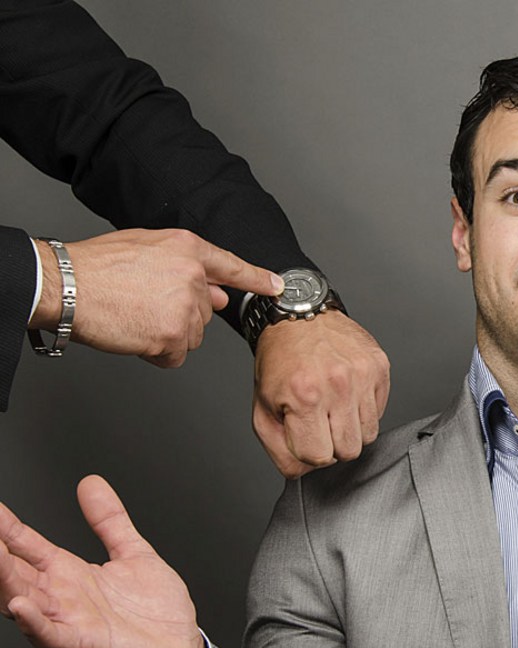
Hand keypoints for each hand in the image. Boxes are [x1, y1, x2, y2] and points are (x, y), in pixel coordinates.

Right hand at [0, 476, 205, 647]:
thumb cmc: (156, 612)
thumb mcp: (133, 553)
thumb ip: (109, 520)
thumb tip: (91, 484)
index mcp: (71, 574)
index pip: (27, 546)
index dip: (7, 527)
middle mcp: (62, 597)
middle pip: (15, 572)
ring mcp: (70, 620)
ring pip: (24, 599)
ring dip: (4, 579)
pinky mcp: (85, 644)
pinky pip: (52, 635)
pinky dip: (34, 623)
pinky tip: (19, 606)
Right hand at [31, 228, 283, 367]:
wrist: (67, 285)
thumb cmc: (96, 267)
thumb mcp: (145, 249)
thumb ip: (186, 268)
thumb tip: (220, 295)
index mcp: (187, 249)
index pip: (232, 266)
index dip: (258, 278)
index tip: (278, 287)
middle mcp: (193, 276)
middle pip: (206, 312)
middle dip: (180, 316)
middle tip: (144, 306)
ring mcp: (185, 307)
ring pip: (192, 336)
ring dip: (168, 336)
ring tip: (135, 318)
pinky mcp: (172, 336)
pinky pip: (175, 356)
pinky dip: (157, 354)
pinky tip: (135, 335)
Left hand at [252, 310, 390, 476]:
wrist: (299, 316)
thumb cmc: (280, 361)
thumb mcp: (262, 408)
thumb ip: (278, 449)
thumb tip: (302, 472)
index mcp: (304, 396)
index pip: (319, 457)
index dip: (310, 452)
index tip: (305, 435)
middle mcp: (336, 385)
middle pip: (349, 451)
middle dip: (332, 444)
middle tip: (320, 422)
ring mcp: (362, 376)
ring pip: (368, 435)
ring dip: (350, 429)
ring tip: (334, 409)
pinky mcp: (379, 367)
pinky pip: (380, 412)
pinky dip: (364, 411)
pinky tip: (347, 395)